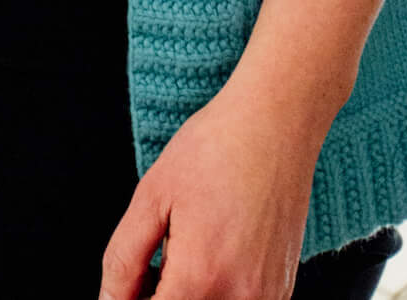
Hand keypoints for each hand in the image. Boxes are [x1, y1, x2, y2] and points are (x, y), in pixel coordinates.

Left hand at [99, 73, 323, 299]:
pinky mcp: (282, 290)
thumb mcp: (151, 196)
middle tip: (158, 255)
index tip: (135, 276)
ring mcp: (266, 298)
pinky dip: (219, 289)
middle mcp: (239, 298)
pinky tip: (215, 248)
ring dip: (191, 292)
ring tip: (187, 247)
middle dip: (162, 293)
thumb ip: (123, 260)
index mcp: (199, 278)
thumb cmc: (212, 150)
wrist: (275, 123)